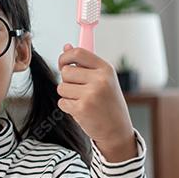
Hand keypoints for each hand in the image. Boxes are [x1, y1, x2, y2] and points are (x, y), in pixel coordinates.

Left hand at [56, 44, 137, 161]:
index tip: (63, 64)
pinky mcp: (82, 108)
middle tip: (79, 90)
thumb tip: (66, 47)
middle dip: (67, 81)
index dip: (65, 57)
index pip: (78, 53)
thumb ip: (84, 64)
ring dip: (67, 95)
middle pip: (66, 71)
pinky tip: (82, 110)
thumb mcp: (103, 80)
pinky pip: (62, 102)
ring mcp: (91, 94)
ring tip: (83, 101)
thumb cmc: (108, 103)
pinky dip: (68, 107)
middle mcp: (100, 80)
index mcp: (106, 69)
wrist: (117, 130)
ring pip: (61, 87)